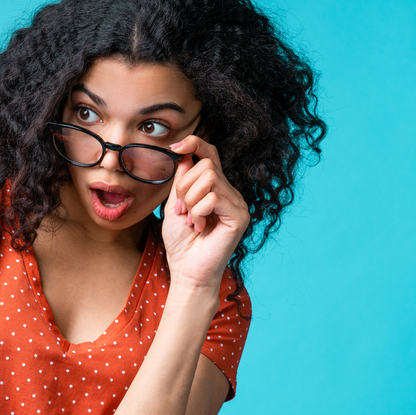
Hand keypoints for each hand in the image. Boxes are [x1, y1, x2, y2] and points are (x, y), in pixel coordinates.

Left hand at [162, 136, 249, 291]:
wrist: (187, 271)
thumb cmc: (181, 242)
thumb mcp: (175, 204)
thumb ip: (182, 180)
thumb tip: (186, 155)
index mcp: (215, 188)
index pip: (210, 154)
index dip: (195, 143)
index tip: (175, 147)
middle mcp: (230, 193)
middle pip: (206, 165)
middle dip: (185, 187)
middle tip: (182, 211)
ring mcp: (238, 203)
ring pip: (209, 178)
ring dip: (190, 201)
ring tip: (191, 221)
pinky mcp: (240, 216)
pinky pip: (213, 197)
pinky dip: (198, 212)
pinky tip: (200, 228)